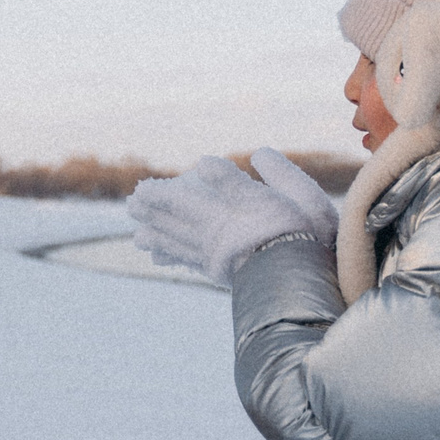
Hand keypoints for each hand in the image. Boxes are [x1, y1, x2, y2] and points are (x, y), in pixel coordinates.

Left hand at [125, 154, 333, 286]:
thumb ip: (272, 173)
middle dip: (153, 213)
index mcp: (230, 213)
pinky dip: (172, 258)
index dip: (164, 195)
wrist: (304, 283)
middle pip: (176, 222)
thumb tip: (236, 157)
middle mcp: (216, 235)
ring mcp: (216, 256)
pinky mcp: (221, 273)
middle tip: (131, 206)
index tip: (143, 189)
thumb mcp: (298, 196)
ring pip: (178, 244)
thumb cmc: (307, 234)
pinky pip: (190, 263)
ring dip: (156, 237)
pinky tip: (160, 259)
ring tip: (138, 236)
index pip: (188, 200)